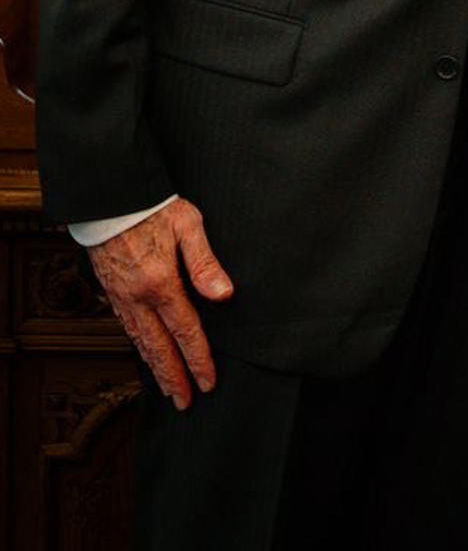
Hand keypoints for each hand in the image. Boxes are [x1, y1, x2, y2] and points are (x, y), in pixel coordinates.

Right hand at [87, 198, 233, 408]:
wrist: (110, 198)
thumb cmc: (152, 206)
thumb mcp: (188, 225)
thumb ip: (205, 262)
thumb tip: (224, 294)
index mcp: (161, 283)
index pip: (186, 331)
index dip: (198, 359)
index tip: (208, 381)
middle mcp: (139, 297)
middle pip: (160, 348)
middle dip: (175, 377)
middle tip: (186, 402)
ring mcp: (122, 297)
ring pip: (141, 342)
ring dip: (156, 369)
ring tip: (169, 388)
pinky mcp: (113, 292)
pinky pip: (128, 329)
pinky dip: (140, 348)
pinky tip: (147, 354)